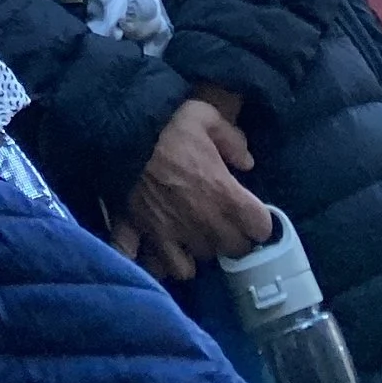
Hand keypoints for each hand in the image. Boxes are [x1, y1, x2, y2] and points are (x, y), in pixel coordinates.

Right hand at [123, 92, 273, 274]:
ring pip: (196, 265)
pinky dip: (157, 263)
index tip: (251, 210)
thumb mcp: (206, 116)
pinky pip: (156, 266)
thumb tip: (247, 161)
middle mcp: (204, 224)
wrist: (121, 134)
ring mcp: (173, 236)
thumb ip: (232, 139)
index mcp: (225, 196)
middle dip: (233, 239)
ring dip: (196, 252)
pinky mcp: (145, 238)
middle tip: (223, 221)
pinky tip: (157, 251)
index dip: (259, 220)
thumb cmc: (168, 125)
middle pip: (233, 250)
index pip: (260, 228)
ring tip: (191, 236)